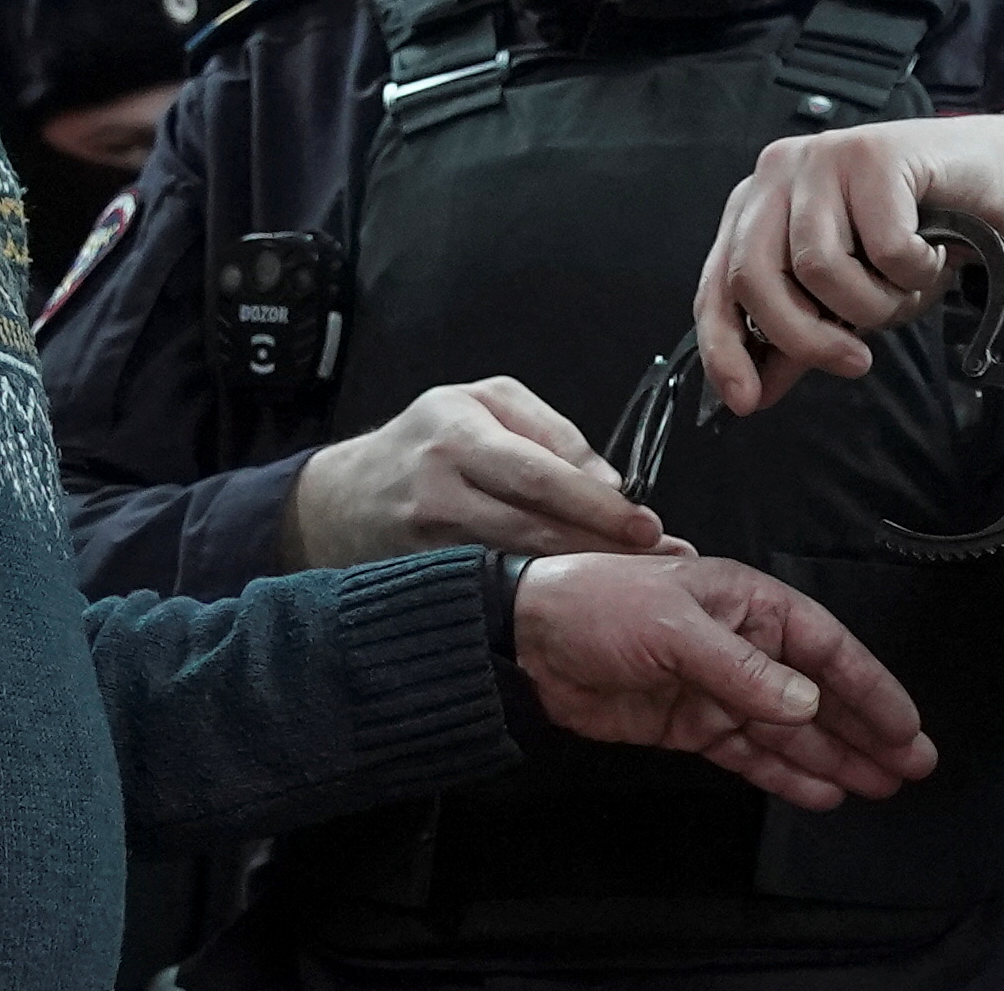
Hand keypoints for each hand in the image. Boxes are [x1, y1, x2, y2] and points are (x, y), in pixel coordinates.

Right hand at [281, 378, 681, 569]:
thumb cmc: (426, 439)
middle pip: (534, 527)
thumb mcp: (484, 402)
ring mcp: (427, 544)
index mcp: (458, 433)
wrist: (339, 502)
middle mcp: (439, 489)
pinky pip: (496, 589)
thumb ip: (551, 431)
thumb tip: (610, 480)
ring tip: (636, 585)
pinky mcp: (426, 582)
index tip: (648, 526)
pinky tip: (582, 601)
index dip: (597, 505)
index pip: (539, 474)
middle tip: (665, 564)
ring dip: (582, 578)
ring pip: (519, 566)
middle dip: (603, 549)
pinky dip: (543, 596)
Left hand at [511, 551, 937, 810]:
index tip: (906, 725)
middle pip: (818, 692)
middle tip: (914, 765)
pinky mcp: (692, 725)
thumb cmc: (598, 606)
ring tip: (882, 785)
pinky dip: (786, 774)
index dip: (869, 687)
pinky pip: (751, 753)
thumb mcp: (673, 628)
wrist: (526, 640)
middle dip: (866, 728)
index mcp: (746, 602)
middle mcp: (742, 645)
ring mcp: (718, 689)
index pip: (824, 646)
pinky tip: (824, 792)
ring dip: (836, 757)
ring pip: (792, 730)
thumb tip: (806, 705)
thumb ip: (742, 670)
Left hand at [694, 115, 1003, 416]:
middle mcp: (775, 176)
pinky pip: (883, 246)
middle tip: (855, 361)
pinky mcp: (873, 152)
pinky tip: (931, 256)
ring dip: (873, 303)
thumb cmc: (913, 238)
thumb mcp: (847, 298)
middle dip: (804, 337)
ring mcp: (821, 158)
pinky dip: (915, 273)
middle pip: (753, 276)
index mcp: (755, 210)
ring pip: (818, 266)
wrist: (990, 180)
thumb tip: (753, 393)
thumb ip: (798, 337)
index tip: (745, 402)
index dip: (723, 350)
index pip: (715, 287)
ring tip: (904, 290)